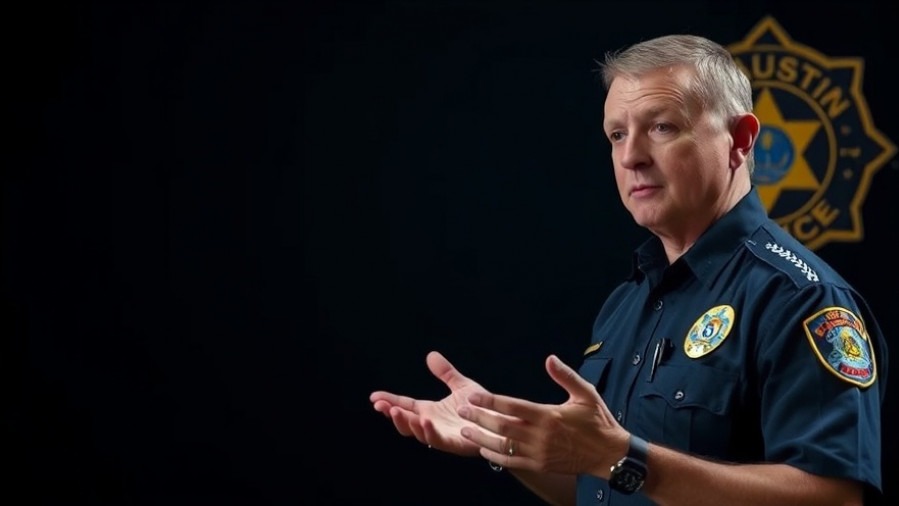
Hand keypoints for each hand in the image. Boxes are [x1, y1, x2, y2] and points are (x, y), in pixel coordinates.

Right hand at [370, 351, 494, 456]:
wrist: (502, 421)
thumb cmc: (482, 407)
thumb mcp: (461, 385)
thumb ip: (445, 373)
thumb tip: (430, 355)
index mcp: (430, 411)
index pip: (405, 405)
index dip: (389, 401)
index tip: (374, 396)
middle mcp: (432, 424)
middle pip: (405, 421)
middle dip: (391, 414)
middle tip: (380, 405)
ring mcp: (441, 435)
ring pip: (417, 433)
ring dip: (405, 423)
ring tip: (395, 411)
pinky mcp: (453, 443)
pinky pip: (437, 440)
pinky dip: (428, 432)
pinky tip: (424, 421)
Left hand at [457, 354, 628, 476]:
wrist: (610, 454)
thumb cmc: (598, 421)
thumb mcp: (585, 394)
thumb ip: (565, 376)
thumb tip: (549, 358)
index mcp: (548, 416)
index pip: (512, 407)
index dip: (490, 402)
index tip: (472, 397)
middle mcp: (541, 436)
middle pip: (502, 426)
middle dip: (479, 418)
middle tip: (461, 410)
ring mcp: (539, 452)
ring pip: (503, 446)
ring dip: (482, 438)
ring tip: (465, 429)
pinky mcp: (540, 465)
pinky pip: (513, 462)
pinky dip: (496, 456)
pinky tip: (484, 449)